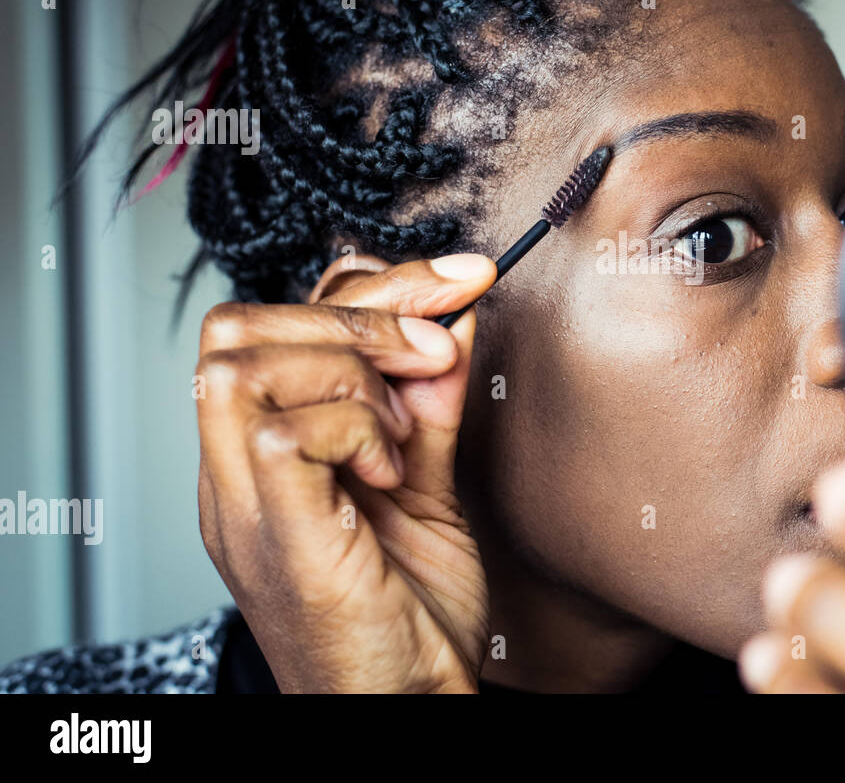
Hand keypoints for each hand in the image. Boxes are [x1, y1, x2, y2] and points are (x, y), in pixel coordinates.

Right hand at [195, 254, 495, 692]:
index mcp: (262, 458)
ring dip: (349, 367)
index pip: (274, 324)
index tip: (461, 281)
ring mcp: (241, 505)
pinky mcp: (273, 534)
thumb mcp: (430, 488)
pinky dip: (353, 424)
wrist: (409, 713)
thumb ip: (432, 405)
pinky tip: (391, 468)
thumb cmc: (412, 618)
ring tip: (407, 425)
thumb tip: (457, 314)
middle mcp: (233, 476)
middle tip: (439, 344)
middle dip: (354, 311)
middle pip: (236, 326)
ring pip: (242, 360)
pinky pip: (281, 428)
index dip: (366, 288)